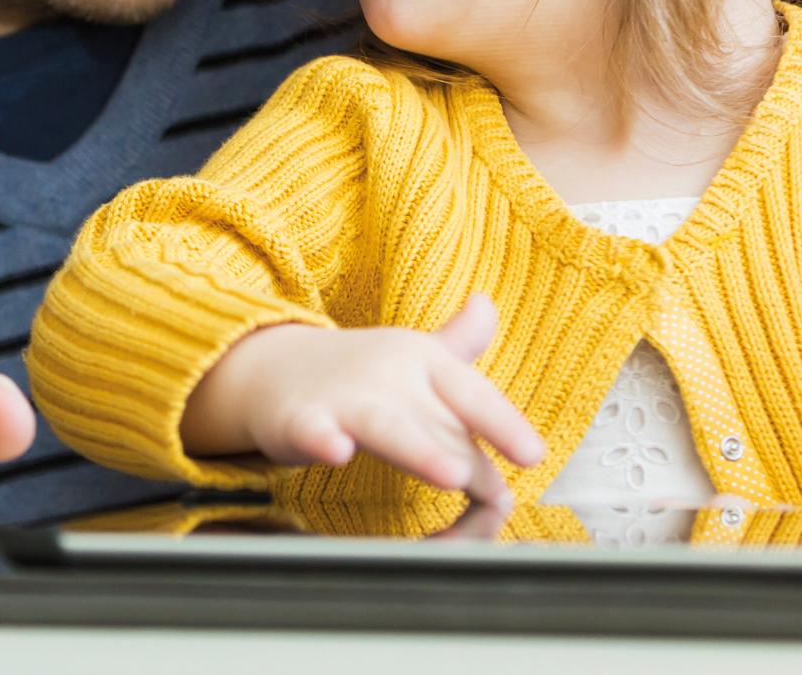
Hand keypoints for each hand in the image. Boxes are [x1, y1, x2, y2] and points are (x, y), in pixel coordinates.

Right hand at [184, 295, 544, 506]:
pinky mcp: (298, 418)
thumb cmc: (355, 370)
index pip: (471, 391)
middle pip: (437, 421)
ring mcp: (343, 396)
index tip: (534, 455)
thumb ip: (458, 341)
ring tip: (449, 474)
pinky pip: (311, 431)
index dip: (503, 422)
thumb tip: (488, 305)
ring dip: (420, 449)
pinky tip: (335, 452)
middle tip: (496, 496)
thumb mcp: (411, 351)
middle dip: (468, 459)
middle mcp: (387, 375)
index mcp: (420, 361)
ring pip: (387, 426)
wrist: (268, 366)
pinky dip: (322, 440)